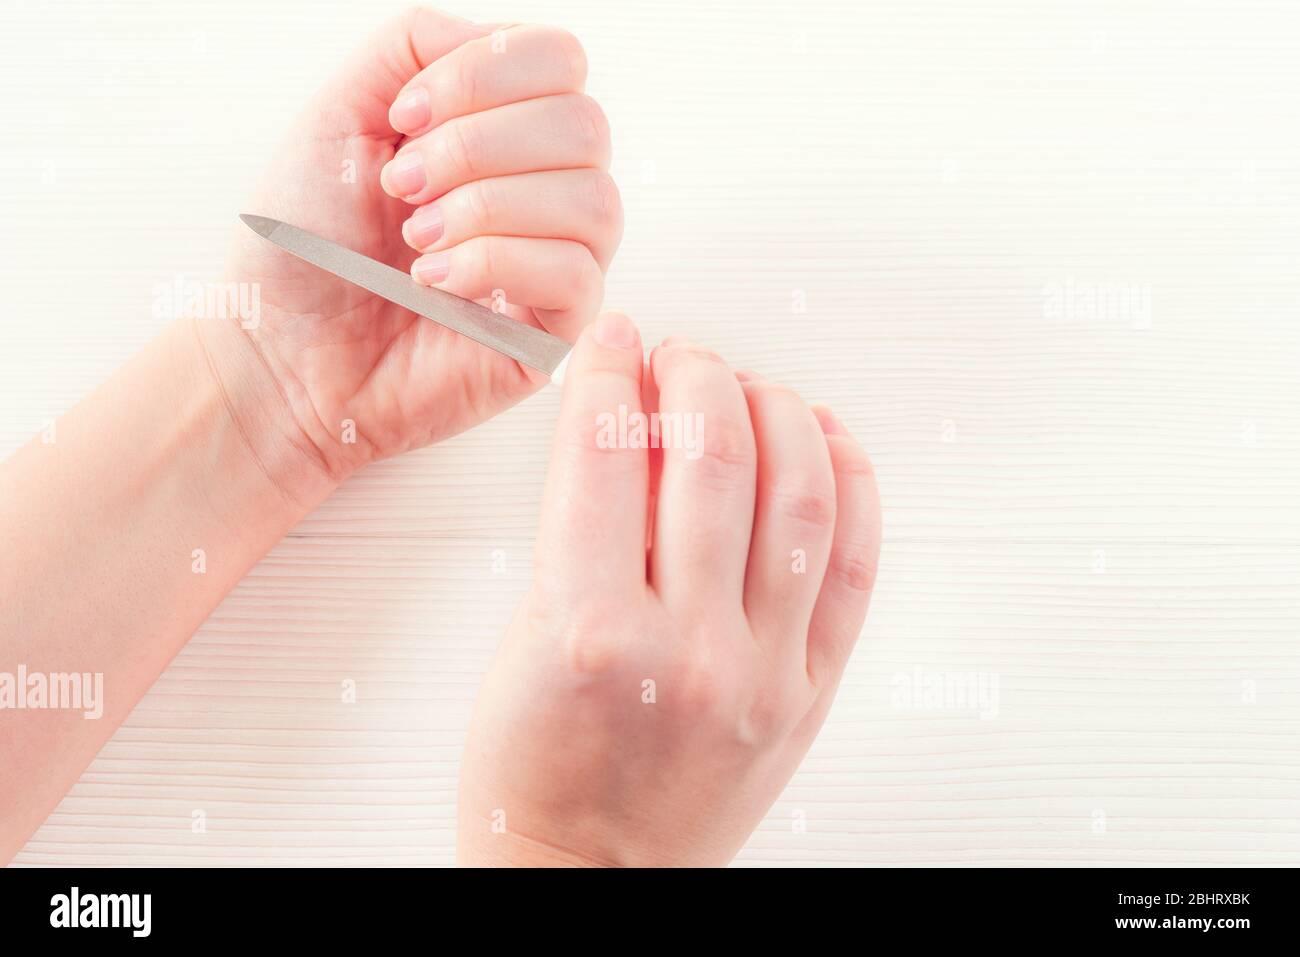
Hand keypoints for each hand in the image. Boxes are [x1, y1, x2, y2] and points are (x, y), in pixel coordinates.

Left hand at [202, 8, 619, 498]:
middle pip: (584, 124)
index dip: (486, 73)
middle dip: (479, 145)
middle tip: (402, 188)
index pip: (559, 60)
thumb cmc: (306, 248)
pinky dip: (496, 263)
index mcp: (503, 131)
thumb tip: (490, 41)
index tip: (405, 118)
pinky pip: (576, 274)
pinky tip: (437, 283)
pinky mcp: (556, 333)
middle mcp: (543, 191)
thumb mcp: (341, 111)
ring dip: (488, 207)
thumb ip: (415, 44)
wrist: (279, 354)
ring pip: (594, 200)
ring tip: (417, 239)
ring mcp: (556, 264)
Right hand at [457, 314, 882, 866]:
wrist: (586, 878)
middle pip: (714, 455)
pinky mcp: (809, 694)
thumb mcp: (524, 637)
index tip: (616, 343)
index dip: (610, 374)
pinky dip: (852, 487)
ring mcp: (762, 673)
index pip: (606, 452)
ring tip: (750, 389)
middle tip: (681, 356)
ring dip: (778, 414)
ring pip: (801, 495)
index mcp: (590, 630)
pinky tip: (827, 444)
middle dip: (696, 374)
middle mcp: (687, 648)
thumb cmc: (535, 773)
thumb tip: (636, 426)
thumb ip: (583, 530)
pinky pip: (857, 568)